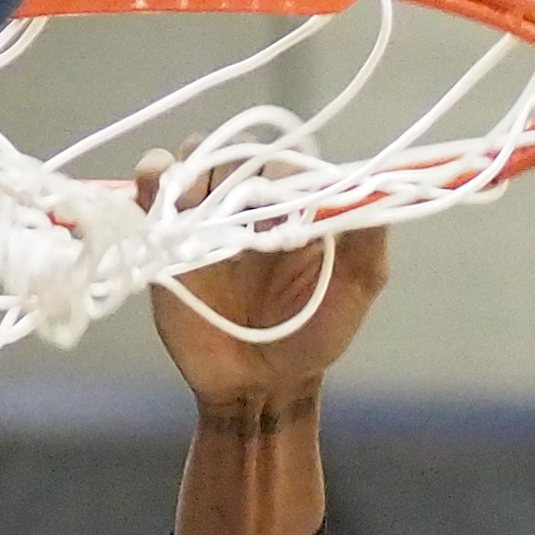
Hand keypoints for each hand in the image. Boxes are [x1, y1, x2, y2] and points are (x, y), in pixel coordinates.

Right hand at [136, 145, 387, 419]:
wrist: (258, 385)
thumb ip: (368, 240)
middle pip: (235, 149)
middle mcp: (250, 203)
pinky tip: (166, 203)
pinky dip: (152, 179)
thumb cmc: (314, 336)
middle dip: (234, 163)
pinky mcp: (167, 237)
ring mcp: (206, 218)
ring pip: (192, 159)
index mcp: (294, 205)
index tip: (283, 197)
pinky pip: (152, 190)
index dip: (282, 163)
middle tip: (239, 206)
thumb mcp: (356, 290)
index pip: (285, 154)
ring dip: (192, 167)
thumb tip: (381, 185)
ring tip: (198, 205)